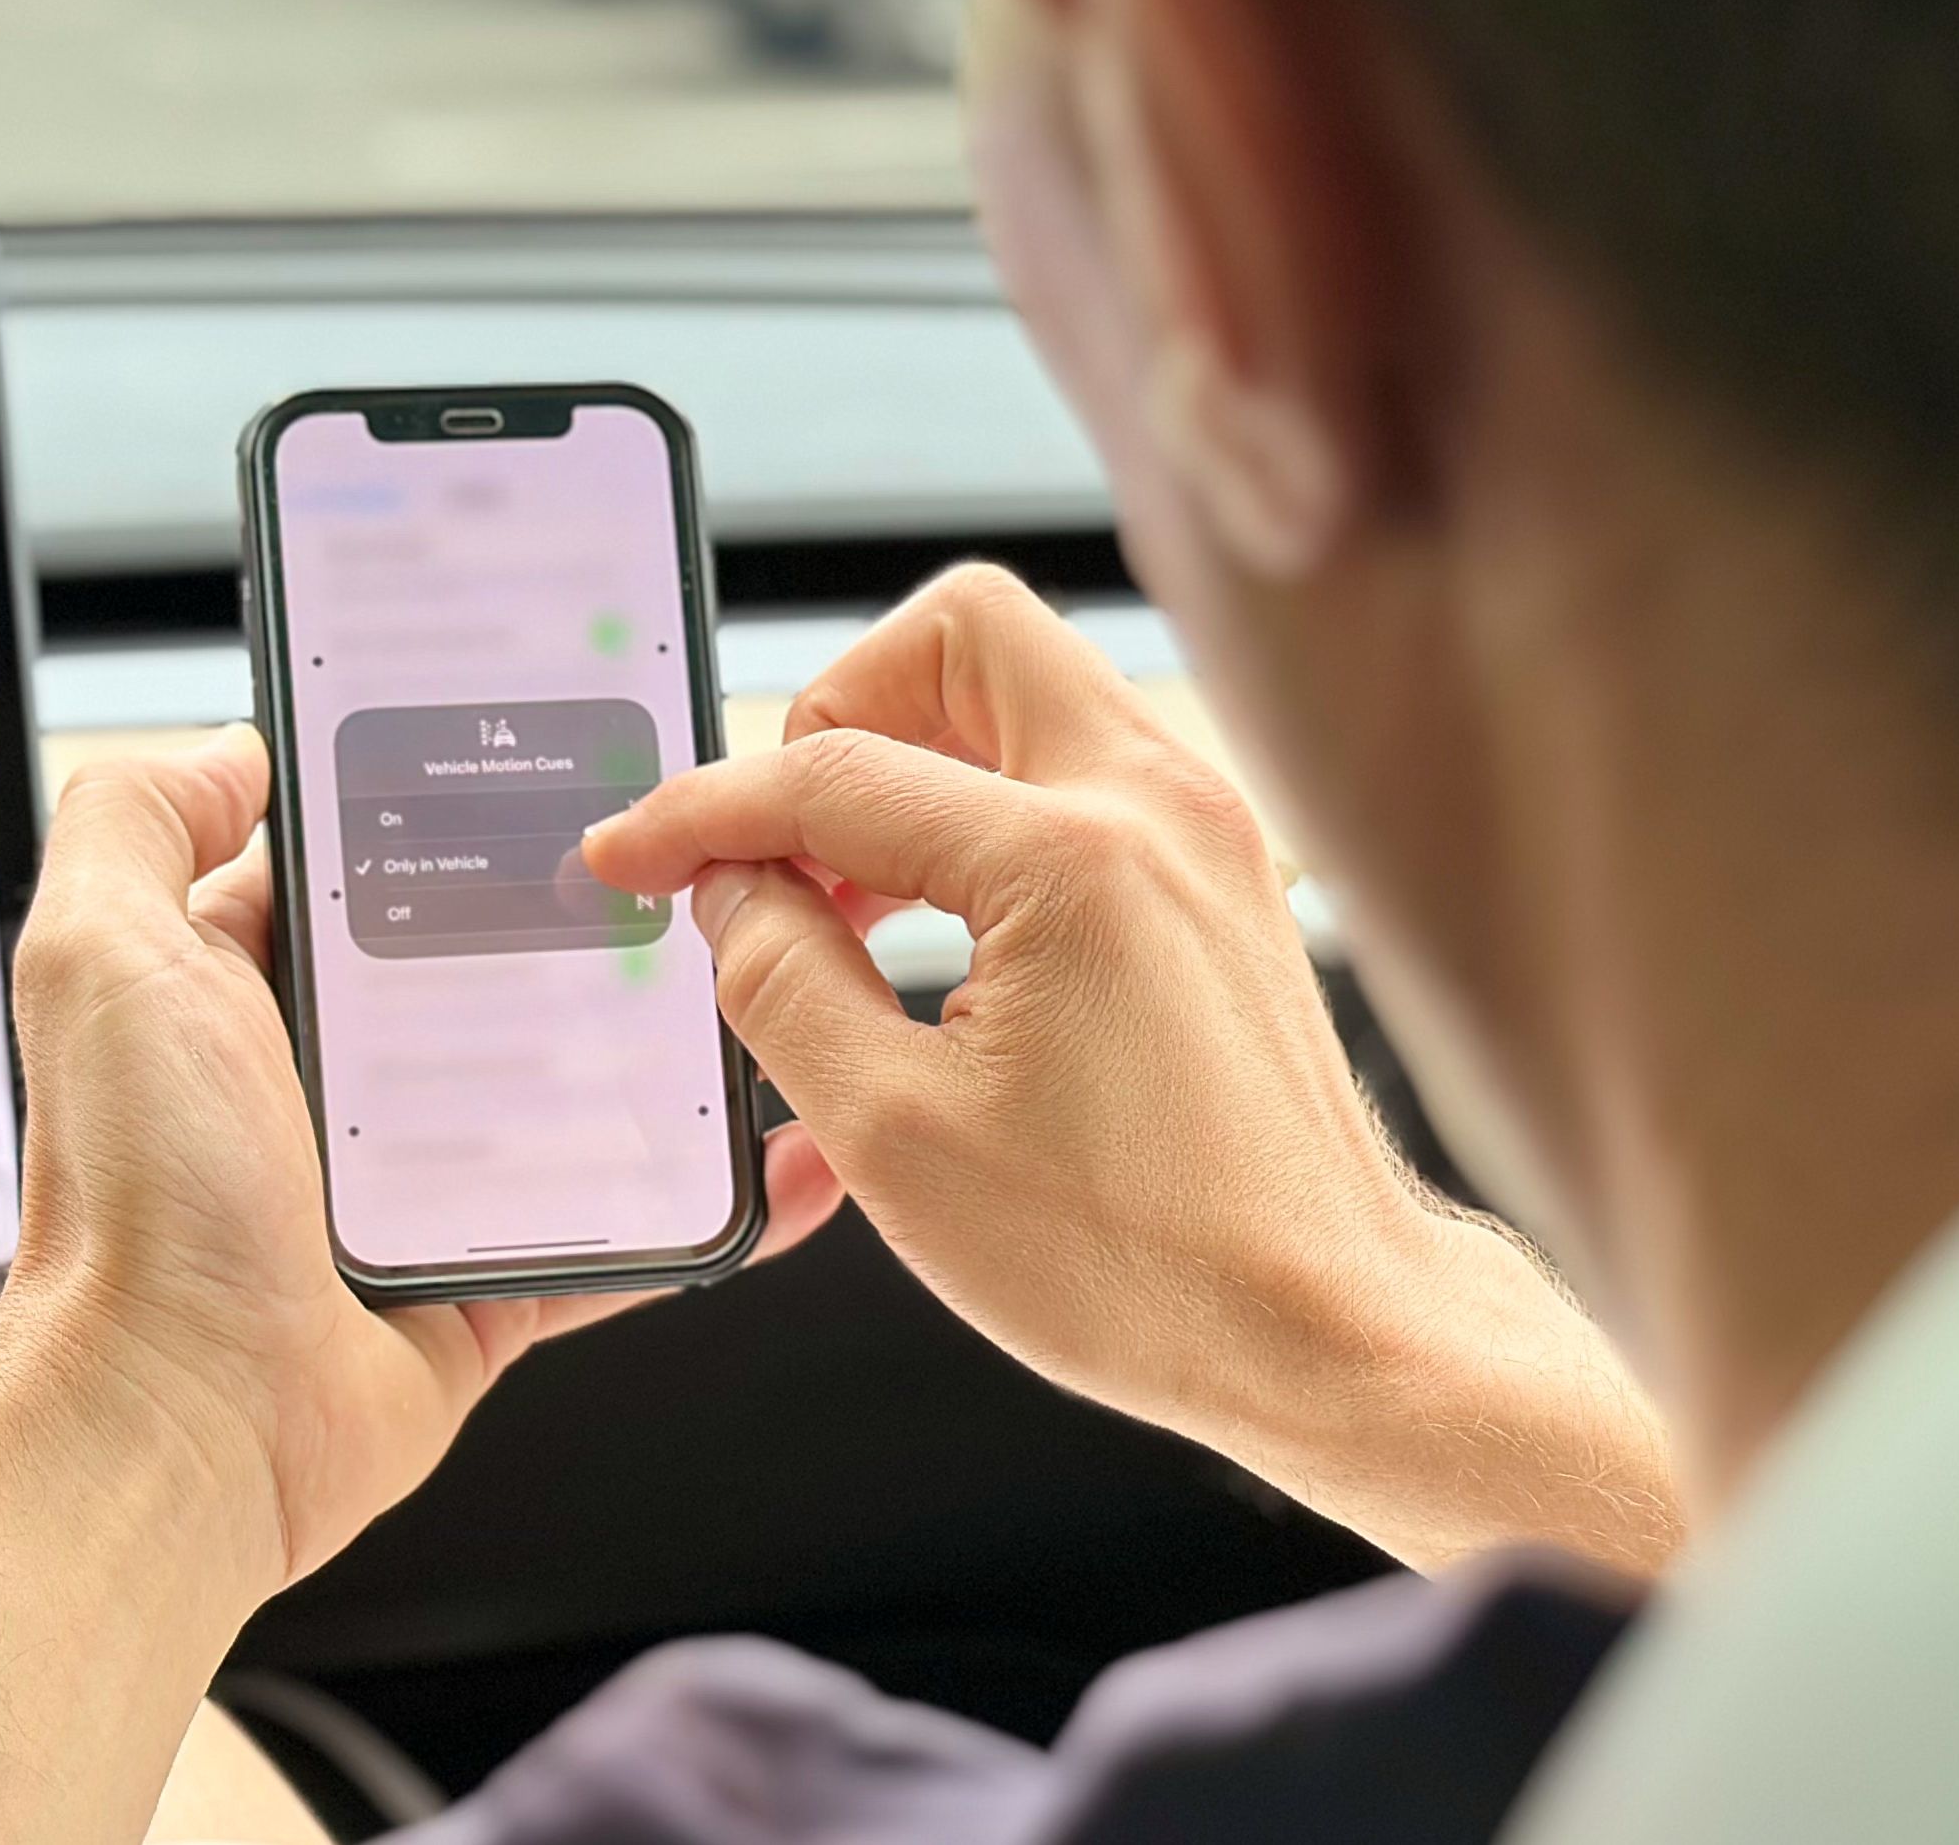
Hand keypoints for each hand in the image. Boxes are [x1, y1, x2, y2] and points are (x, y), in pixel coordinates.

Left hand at [0, 727, 839, 1590]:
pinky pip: (617, 1232)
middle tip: (694, 862)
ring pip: (573, 1090)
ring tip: (757, 981)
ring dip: (662, 1050)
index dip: (445, 803)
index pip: (362, 863)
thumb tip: (230, 747)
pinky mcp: (482, 1286)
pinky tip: (771, 1157)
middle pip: (489, 965)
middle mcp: (328, 1084)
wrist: (180, 1427)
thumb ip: (136, 823)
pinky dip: (701, 1202)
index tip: (549, 754)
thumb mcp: (99, 956)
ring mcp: (413, 1188)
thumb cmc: (134, 1206)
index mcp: (242, 991)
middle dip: (588, 918)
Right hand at [584, 569, 1676, 1571]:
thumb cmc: (1140, 1262)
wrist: (1329, 1323)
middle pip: (961, 634)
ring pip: (1029, 690)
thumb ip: (782, 982)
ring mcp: (1207, 829)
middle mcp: (1157, 803)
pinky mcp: (1226, 872)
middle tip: (780, 841)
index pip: (834, 773)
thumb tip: (728, 893)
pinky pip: (1082, 768)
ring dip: (914, 758)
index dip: (704, 813)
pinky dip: (988, 806)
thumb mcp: (896, 1137)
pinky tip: (934, 929)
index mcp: (1070, 858)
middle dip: (840, 709)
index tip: (628, 853)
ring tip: (841, 903)